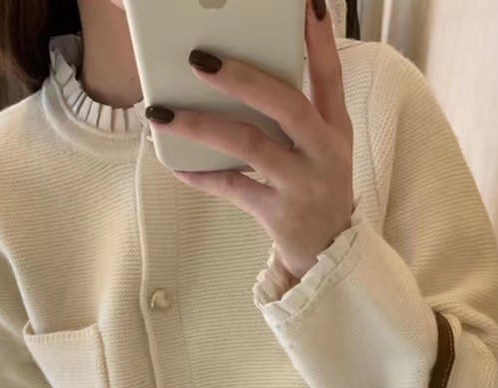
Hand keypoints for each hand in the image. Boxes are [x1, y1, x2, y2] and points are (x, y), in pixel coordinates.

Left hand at [146, 0, 354, 281]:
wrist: (329, 253)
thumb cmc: (318, 191)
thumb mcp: (323, 149)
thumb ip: (299, 114)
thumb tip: (244, 75)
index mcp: (334, 128)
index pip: (329, 75)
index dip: (317, 38)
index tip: (304, 3)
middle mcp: (323, 152)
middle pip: (286, 104)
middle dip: (243, 78)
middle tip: (199, 60)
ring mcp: (302, 184)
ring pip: (250, 145)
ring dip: (203, 126)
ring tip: (163, 113)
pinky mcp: (280, 214)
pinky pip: (233, 189)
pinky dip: (203, 177)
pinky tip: (177, 166)